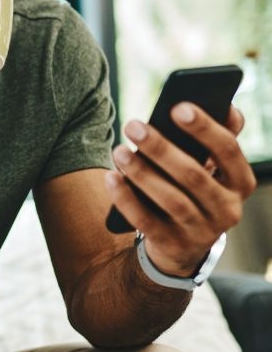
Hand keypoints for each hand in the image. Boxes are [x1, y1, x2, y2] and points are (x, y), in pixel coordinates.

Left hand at [106, 104, 255, 275]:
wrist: (182, 243)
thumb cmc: (194, 189)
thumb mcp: (211, 166)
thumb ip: (218, 137)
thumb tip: (226, 105)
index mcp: (241, 182)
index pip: (228, 150)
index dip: (204, 129)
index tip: (177, 107)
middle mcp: (228, 209)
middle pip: (193, 175)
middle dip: (161, 148)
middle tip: (132, 125)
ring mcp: (202, 231)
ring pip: (171, 200)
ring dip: (142, 173)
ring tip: (118, 150)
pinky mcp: (174, 245)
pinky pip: (147, 221)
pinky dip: (126, 199)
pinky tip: (111, 177)